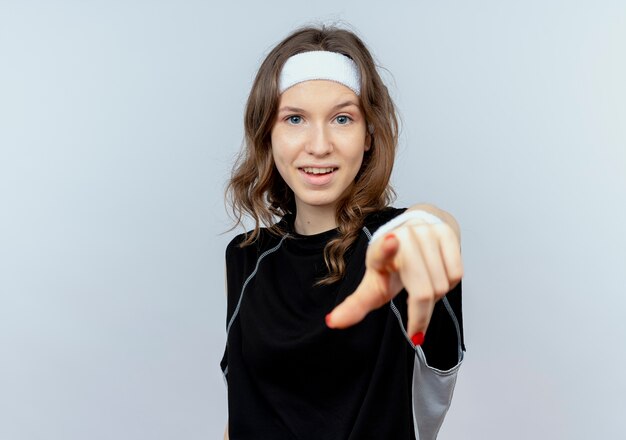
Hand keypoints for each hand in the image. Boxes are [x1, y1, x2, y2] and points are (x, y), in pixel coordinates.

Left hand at [325, 219, 462, 344]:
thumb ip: (355, 306)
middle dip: (421, 314)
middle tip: (416, 321)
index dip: (386, 249)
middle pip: (422, 291)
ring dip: (436, 297)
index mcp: (378, 251)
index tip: (390, 242)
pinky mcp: (446, 231)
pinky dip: (449, 283)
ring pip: (441, 285)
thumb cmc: (394, 264)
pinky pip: (456, 274)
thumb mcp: (374, 284)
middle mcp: (403, 237)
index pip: (381, 251)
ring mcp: (426, 232)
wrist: (417, 230)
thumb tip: (332, 323)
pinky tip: (437, 273)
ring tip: (423, 285)